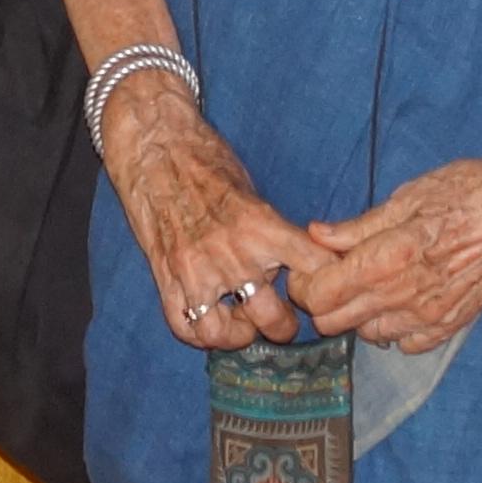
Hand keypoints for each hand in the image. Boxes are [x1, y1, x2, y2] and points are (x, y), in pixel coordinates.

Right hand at [99, 89, 323, 349]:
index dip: (326, 286)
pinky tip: (210, 323)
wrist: (155, 147)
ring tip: (244, 326)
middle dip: (285, 325)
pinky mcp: (166, 277)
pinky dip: (200, 335)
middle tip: (283, 320)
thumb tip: (301, 262)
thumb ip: (274, 232)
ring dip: (241, 335)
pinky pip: (185, 326)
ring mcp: (197, 270)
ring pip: (228, 333)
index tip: (324, 291)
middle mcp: (233, 254)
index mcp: (263, 227)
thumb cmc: (207, 160)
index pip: (315, 270)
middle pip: (274, 317)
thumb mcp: (254, 192)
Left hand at [296, 135, 481, 356]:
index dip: (306, 281)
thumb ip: (359, 226)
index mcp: (388, 258)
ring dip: (359, 313)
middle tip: (337, 273)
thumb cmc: (473, 191)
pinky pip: (406, 343)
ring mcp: (430, 316)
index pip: (320, 295)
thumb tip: (317, 235)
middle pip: (334, 323)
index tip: (313, 264)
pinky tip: (403, 297)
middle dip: (325, 300)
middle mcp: (406, 296)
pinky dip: (395, 326)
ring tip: (373, 282)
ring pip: (368, 335)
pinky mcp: (452, 324)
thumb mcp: (409, 196)